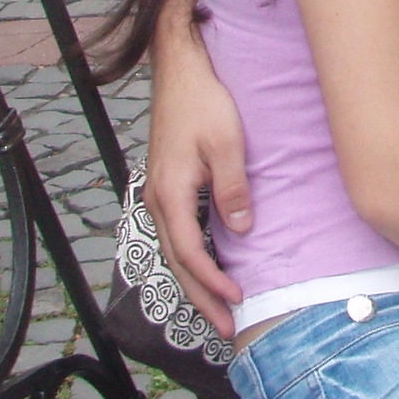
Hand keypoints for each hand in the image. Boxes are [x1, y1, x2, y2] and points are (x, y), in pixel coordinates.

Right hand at [141, 55, 250, 333]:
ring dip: (195, 283)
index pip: (189, 253)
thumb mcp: (226, 143)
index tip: (237, 300)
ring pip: (174, 252)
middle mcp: (158, 199)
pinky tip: (208, 272)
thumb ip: (232, 188)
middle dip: (201, 299)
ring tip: (218, 311)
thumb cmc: (204, 102)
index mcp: (170, 192)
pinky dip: (191, 260)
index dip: (212, 282)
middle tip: (226, 328)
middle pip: (177, 262)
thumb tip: (241, 230)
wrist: (179, 70)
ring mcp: (159, 194)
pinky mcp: (167, 187)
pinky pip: (176, 235)